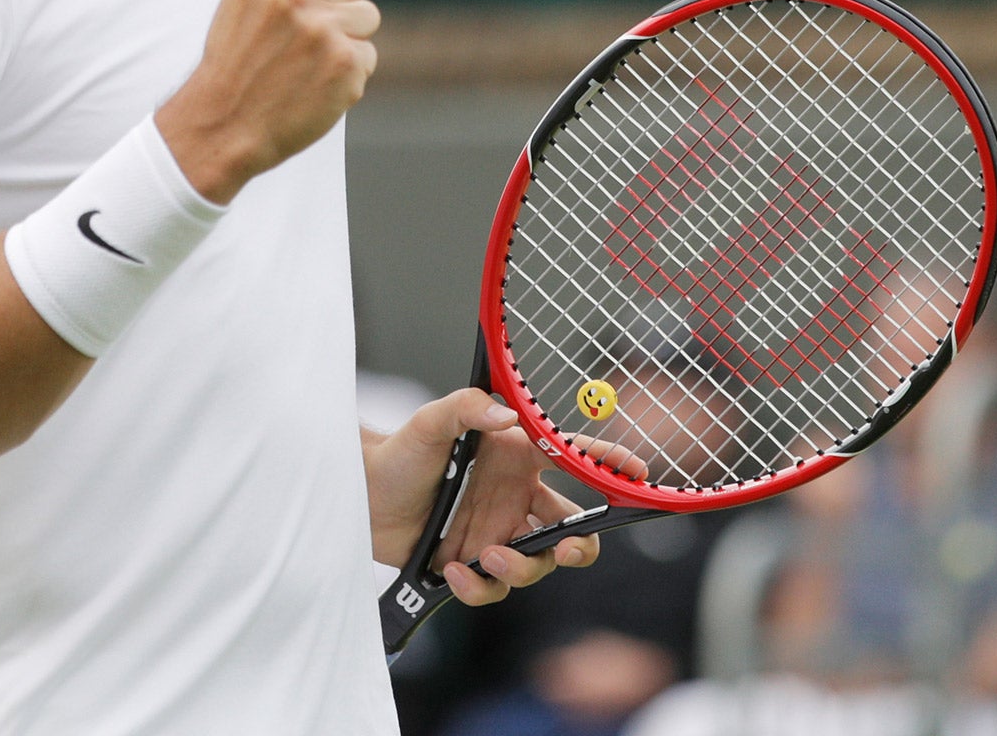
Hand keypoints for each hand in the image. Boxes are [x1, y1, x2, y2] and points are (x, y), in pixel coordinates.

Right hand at [157, 0, 378, 203]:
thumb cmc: (234, 67)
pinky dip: (348, 75)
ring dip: (347, 39)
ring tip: (310, 63)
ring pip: (367, 16)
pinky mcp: (345, 62)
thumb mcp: (243, 2)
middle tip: (306, 41)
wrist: (222, 126)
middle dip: (336, 8)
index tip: (304, 5)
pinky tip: (315, 86)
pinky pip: (368, 56)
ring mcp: (322, 27)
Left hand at [365, 390, 645, 607]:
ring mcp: (495, 533)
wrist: (358, 493)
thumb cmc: (398, 451)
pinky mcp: (471, 565)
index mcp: (516, 458)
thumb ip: (466, 407)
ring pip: (535, 565)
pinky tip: (457, 573)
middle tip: (567, 548)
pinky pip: (494, 588)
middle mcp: (514, 498)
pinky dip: (481, 588)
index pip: (574, 458)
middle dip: (580, 546)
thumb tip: (506, 414)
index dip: (609, 466)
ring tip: (486, 555)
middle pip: (571, 529)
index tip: (638, 474)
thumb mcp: (430, 422)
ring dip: (521, 567)